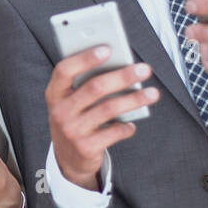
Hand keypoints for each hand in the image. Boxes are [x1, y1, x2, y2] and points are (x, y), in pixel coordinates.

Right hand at [46, 51, 157, 190]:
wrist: (68, 159)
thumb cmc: (75, 119)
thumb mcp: (71, 101)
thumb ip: (86, 84)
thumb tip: (121, 66)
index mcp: (55, 93)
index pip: (65, 70)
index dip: (85, 58)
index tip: (108, 48)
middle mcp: (60, 111)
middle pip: (94, 88)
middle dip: (123, 76)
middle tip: (144, 69)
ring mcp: (72, 130)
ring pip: (109, 109)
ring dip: (134, 99)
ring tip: (153, 93)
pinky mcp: (86, 147)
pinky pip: (114, 132)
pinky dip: (127, 127)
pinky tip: (132, 124)